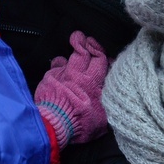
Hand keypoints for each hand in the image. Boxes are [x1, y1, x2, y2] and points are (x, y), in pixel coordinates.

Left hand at [35, 31, 109, 148]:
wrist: (55, 124)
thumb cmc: (80, 124)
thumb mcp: (102, 120)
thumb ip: (108, 105)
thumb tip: (114, 101)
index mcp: (94, 83)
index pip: (100, 60)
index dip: (101, 53)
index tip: (101, 51)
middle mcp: (79, 75)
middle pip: (85, 52)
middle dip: (88, 43)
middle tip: (88, 38)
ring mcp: (63, 74)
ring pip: (70, 55)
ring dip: (75, 46)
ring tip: (77, 38)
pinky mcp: (49, 77)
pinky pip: (56, 64)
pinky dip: (59, 63)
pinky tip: (60, 62)